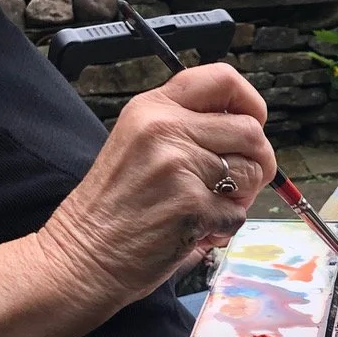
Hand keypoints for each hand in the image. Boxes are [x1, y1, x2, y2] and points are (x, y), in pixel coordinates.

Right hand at [41, 63, 276, 307]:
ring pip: (251, 170)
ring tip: (210, 208)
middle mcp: (165, 128)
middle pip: (249, 129)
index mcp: (153, 108)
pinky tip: (196, 231)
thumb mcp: (138, 142)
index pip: (222, 79)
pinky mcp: (191, 204)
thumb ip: (185, 127)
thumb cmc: (113, 207)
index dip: (250, 102)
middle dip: (257, 160)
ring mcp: (179, 165)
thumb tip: (247, 129)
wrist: (80, 257)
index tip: (253, 124)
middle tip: (238, 184)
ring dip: (242, 197)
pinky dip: (224, 228)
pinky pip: (237, 213)